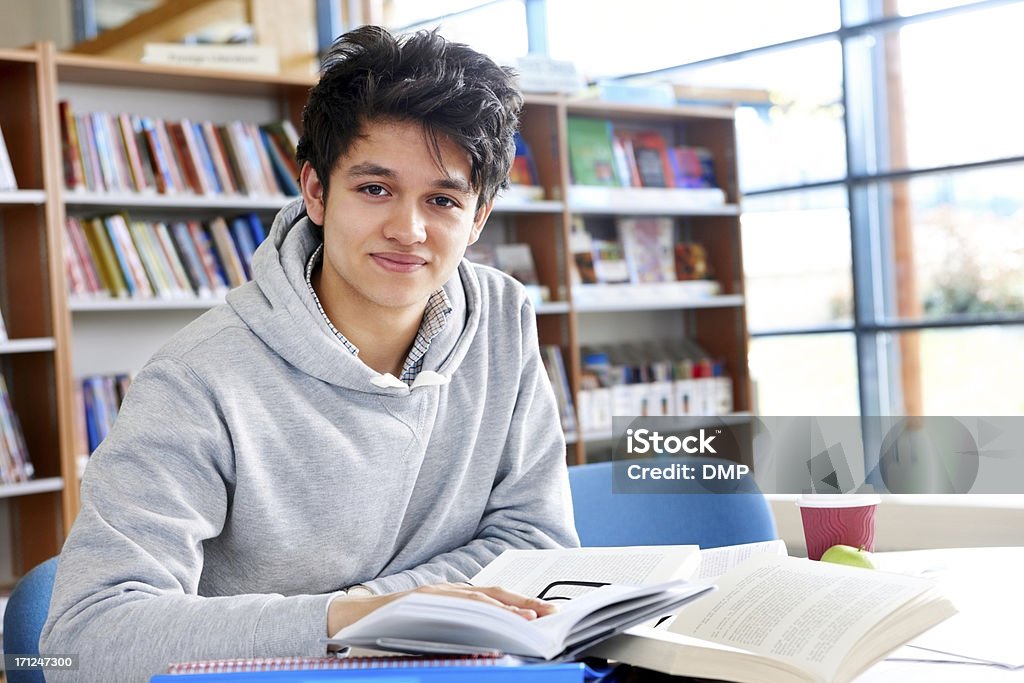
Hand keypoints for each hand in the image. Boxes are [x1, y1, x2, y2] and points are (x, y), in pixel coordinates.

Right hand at [327, 583, 555, 636]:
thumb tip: (495, 641)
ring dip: (504, 609)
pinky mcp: (419, 601)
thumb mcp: (432, 624)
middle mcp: (446, 591)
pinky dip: (473, 613)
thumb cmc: (394, 626)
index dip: (521, 603)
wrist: (349, 619)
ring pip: (476, 600)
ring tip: (528, 619)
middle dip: (523, 604)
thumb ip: (459, 627)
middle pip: (492, 595)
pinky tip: (490, 622)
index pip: (494, 598)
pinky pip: (452, 607)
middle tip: (550, 616)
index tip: (547, 614)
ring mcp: (433, 595)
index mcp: (453, 596)